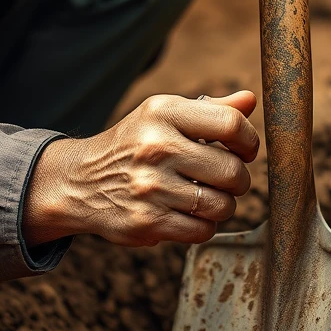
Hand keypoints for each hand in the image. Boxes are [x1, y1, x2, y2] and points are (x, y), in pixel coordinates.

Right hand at [23, 91, 258, 247]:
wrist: (80, 181)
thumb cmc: (134, 144)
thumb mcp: (163, 115)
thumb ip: (210, 109)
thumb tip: (249, 100)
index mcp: (163, 112)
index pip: (231, 125)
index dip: (248, 142)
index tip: (242, 150)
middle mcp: (156, 147)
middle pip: (232, 171)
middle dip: (237, 179)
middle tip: (225, 179)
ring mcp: (151, 187)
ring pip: (221, 206)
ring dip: (221, 205)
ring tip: (204, 196)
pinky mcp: (148, 221)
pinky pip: (202, 230)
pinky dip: (202, 225)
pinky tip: (187, 213)